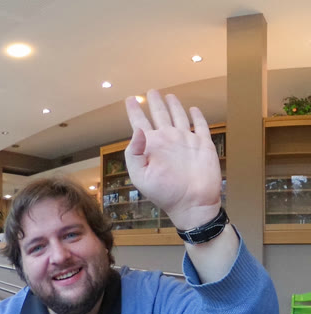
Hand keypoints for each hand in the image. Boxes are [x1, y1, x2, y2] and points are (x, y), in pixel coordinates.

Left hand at [124, 89, 222, 227]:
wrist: (192, 202)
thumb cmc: (164, 192)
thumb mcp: (140, 175)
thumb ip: (134, 152)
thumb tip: (137, 130)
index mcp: (151, 146)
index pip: (139, 123)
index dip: (134, 111)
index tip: (129, 99)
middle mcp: (167, 140)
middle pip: (159, 115)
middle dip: (154, 103)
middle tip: (151, 91)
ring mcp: (186, 141)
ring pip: (179, 117)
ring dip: (174, 106)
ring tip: (168, 96)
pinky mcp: (203, 145)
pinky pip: (201, 127)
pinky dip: (197, 117)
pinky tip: (193, 109)